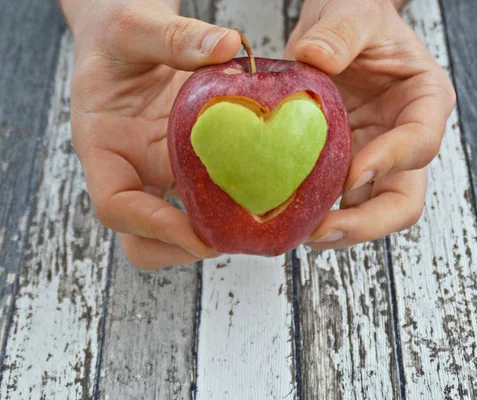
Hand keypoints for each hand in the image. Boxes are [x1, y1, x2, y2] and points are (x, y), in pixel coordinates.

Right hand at [64, 0, 240, 268]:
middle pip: (144, 240)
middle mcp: (132, 172)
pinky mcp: (189, 169)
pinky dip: (236, 206)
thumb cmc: (118, 35)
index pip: (115, 207)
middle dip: (185, 249)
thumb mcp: (136, 27)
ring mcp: (161, 174)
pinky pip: (211, 199)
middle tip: (234, 239)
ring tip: (259, 224)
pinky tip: (270, 194)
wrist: (128, 40)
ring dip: (216, 234)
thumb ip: (174, 37)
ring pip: (181, 229)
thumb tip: (228, 45)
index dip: (154, 228)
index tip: (197, 233)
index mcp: (105, 148)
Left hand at [285, 0, 455, 248]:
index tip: (352, 174)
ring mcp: (375, 159)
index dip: (390, 163)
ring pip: (370, 212)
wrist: (337, 30)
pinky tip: (290, 217)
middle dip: (367, 224)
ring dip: (339, 230)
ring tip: (299, 234)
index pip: (420, 144)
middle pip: (403, 201)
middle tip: (323, 232)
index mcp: (425, 103)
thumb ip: (340, 32)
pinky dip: (317, 214)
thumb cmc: (358, 16)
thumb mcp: (353, 12)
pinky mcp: (346, 166)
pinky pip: (338, 201)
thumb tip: (315, 57)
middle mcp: (405, 139)